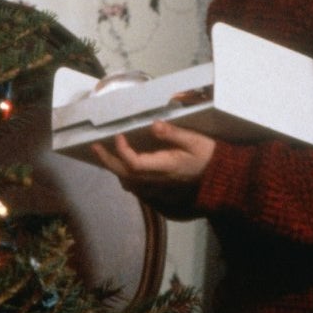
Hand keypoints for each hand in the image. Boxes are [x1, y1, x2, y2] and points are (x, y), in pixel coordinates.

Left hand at [91, 120, 214, 189]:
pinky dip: (124, 175)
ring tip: (103, 154)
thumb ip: (173, 134)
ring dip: (113, 168)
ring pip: (128, 180)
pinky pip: (135, 185)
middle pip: (125, 174)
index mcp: (165, 166)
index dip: (122, 151)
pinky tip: (120, 166)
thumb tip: (154, 124)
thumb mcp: (195, 140)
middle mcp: (157, 179)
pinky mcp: (159, 188)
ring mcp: (157, 186)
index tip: (118, 135)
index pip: (135, 163)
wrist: (218, 177)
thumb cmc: (207, 155)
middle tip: (94, 146)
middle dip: (108, 160)